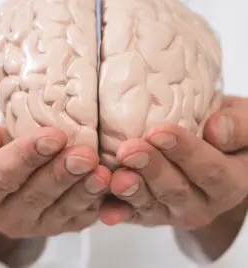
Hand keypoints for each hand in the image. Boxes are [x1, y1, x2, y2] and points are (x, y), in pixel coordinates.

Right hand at [0, 106, 109, 238]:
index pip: (0, 177)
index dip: (27, 157)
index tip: (52, 137)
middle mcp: (5, 214)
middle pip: (37, 196)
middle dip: (63, 175)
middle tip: (86, 156)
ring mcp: (34, 221)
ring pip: (61, 210)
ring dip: (84, 192)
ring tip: (102, 174)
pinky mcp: (58, 222)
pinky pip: (78, 218)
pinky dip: (97, 205)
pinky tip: (110, 189)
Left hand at [100, 96, 247, 229]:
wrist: (210, 154)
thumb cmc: (223, 134)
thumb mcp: (244, 124)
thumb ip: (238, 127)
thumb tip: (217, 130)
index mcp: (230, 182)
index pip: (209, 169)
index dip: (184, 152)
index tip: (159, 132)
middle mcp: (201, 203)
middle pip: (175, 189)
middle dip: (151, 169)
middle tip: (129, 150)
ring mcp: (173, 211)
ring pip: (152, 204)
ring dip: (132, 191)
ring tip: (116, 178)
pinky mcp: (150, 213)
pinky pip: (133, 215)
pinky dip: (119, 212)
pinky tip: (106, 209)